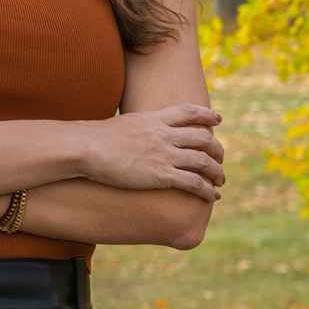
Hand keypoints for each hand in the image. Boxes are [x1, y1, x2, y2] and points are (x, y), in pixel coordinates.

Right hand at [80, 103, 226, 199]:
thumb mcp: (125, 124)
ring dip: (217, 172)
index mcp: (155, 119)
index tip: (218, 120)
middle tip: (221, 157)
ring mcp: (164, 154)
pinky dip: (208, 190)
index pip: (190, 111)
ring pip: (203, 161)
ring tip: (220, 181)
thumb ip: (140, 126)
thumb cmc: (98, 138)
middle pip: (203, 138)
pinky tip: (213, 197)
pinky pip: (194, 182)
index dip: (208, 115)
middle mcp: (164, 134)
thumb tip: (139, 131)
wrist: (87, 148)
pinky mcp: (161, 175)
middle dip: (217, 149)